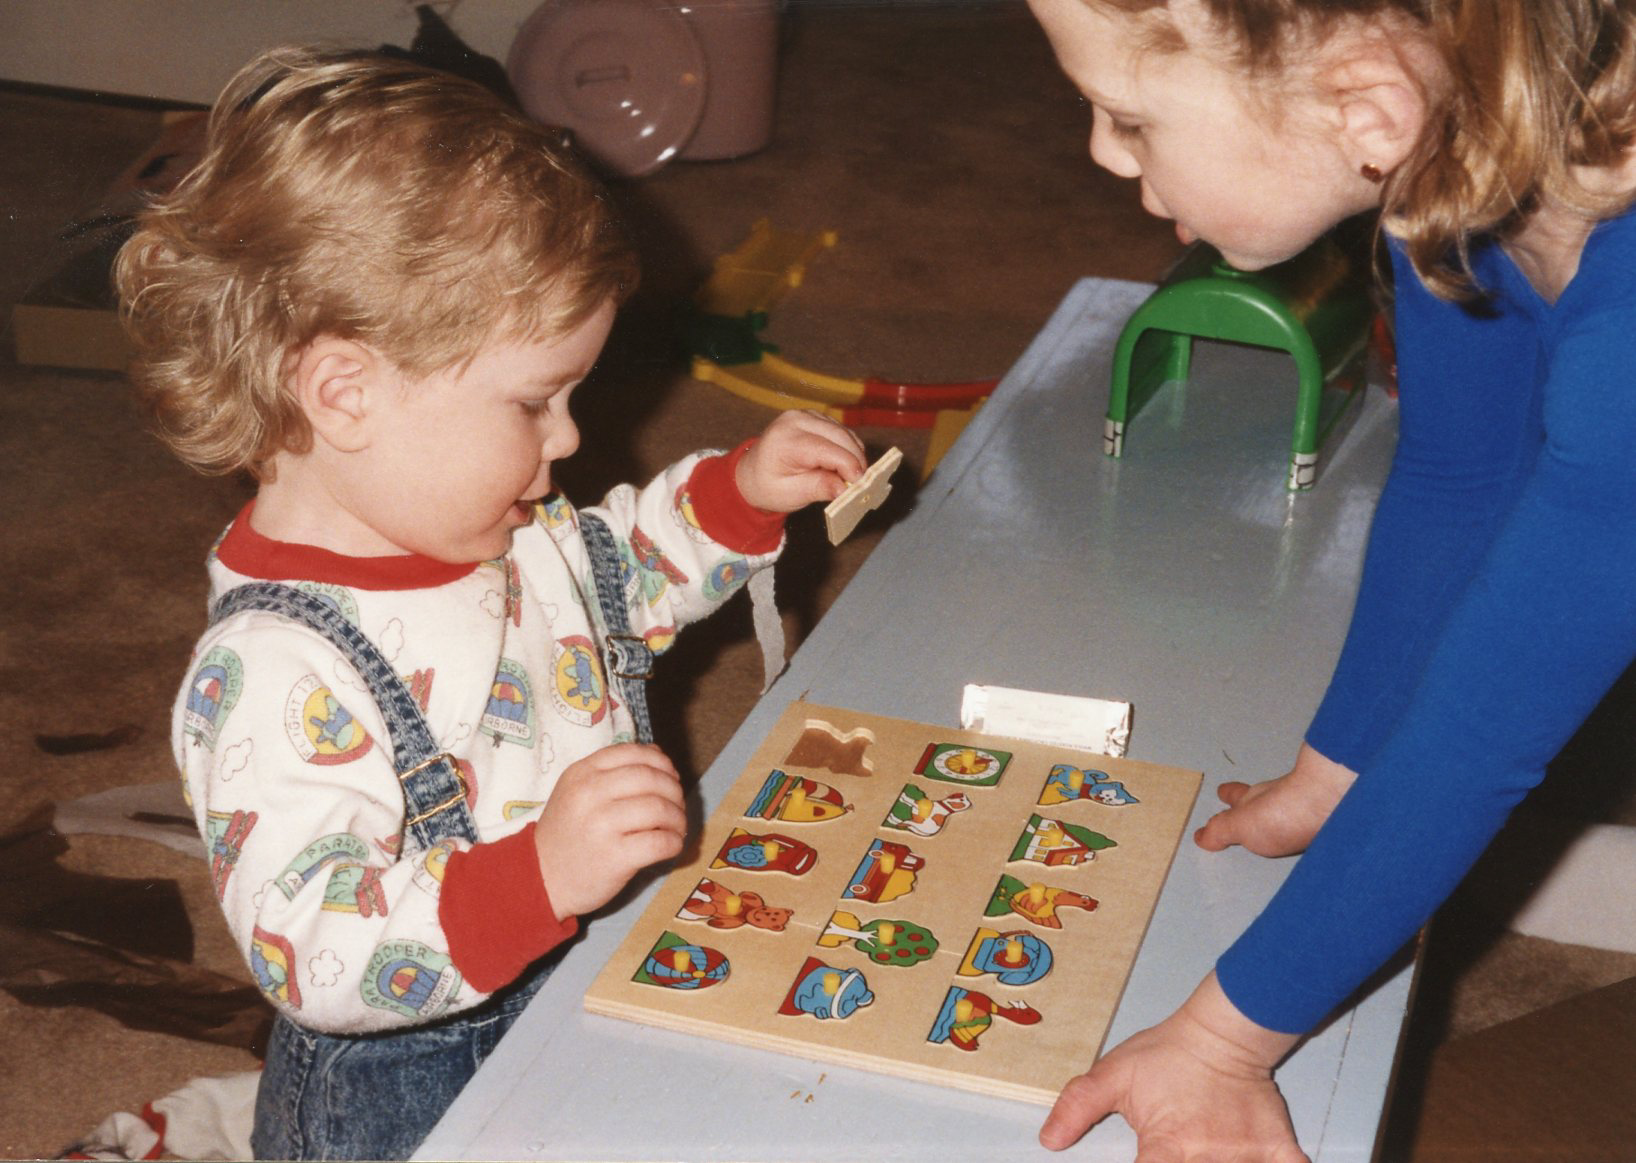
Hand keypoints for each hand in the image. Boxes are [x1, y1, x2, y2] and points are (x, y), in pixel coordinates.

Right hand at [533, 743, 686, 918]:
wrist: (541, 878)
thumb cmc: (566, 833)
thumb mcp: (576, 791)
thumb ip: (612, 771)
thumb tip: (657, 753)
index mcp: (581, 773)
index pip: (632, 752)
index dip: (661, 762)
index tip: (670, 776)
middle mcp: (590, 794)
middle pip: (651, 779)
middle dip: (674, 791)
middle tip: (676, 805)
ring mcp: (601, 826)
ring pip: (659, 809)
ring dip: (677, 818)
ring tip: (676, 827)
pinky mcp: (615, 857)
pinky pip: (660, 842)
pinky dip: (674, 843)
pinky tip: (671, 845)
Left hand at [734, 410, 867, 512]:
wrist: (752, 475)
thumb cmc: (768, 487)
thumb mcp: (791, 494)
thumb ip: (819, 488)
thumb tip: (846, 488)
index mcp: (785, 440)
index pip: (827, 450)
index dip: (849, 466)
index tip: (860, 485)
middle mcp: (795, 420)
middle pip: (840, 437)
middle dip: (855, 461)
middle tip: (861, 485)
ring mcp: (804, 414)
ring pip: (844, 432)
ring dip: (853, 454)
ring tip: (848, 477)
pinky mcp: (813, 416)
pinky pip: (840, 430)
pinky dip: (847, 447)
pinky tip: (841, 465)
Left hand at [1040, 973, 1306, 1161]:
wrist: (1223, 1030)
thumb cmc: (1167, 1054)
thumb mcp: (1113, 1075)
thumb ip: (1078, 1107)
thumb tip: (1049, 1140)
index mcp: (1167, 1148)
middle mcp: (1207, 1158)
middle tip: (1179, 1158)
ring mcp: (1245, 1156)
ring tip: (1208, 1158)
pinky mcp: (1277, 1148)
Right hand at [1194, 742, 1356, 856]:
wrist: (1334, 804)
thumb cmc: (1283, 812)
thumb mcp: (1241, 825)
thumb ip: (1221, 830)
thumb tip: (1200, 835)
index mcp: (1253, 800)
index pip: (1236, 795)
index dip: (1228, 795)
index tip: (1222, 793)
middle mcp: (1280, 800)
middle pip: (1264, 799)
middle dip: (1256, 805)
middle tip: (1252, 809)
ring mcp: (1307, 807)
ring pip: (1291, 810)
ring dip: (1285, 817)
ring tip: (1283, 827)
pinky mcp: (1330, 818)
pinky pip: (1315, 821)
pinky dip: (1310, 827)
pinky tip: (1314, 835)